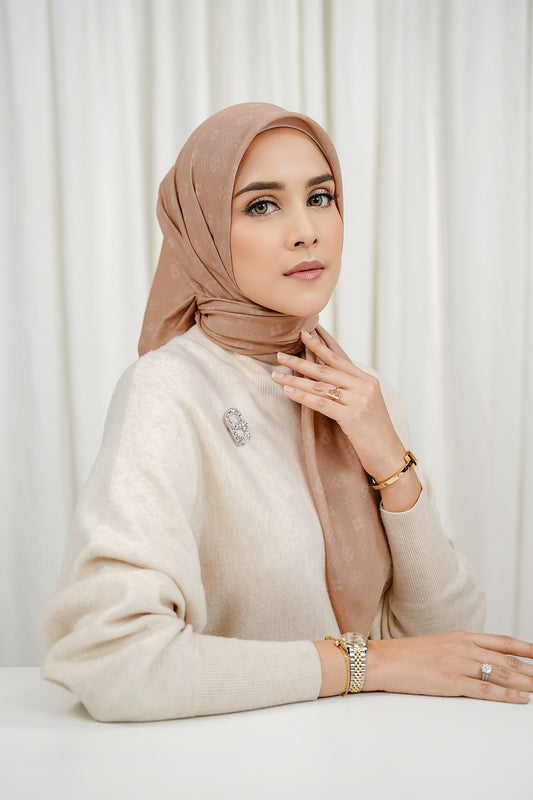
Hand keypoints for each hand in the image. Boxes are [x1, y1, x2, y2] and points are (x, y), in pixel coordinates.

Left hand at [272, 331, 420, 509]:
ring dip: (294, 379)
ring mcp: (359, 401)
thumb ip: (350, 390)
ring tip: (276, 375)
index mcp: (368, 380)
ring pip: (319, 386)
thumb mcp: (366, 405)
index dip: (319, 347)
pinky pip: (320, 403)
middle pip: (325, 370)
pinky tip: (287, 390)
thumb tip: (325, 380)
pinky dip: (301, 396)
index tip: (303, 335)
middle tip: (280, 355)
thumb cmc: (375, 433)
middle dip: (300, 362)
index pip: (338, 359)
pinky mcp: (351, 416)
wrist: (390, 456)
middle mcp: (364, 386)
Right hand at [364, 631, 532, 703]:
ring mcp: (457, 663)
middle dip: (531, 669)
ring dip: (525, 682)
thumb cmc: (406, 656)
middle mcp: (463, 646)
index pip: (502, 641)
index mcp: (461, 636)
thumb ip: (460, 651)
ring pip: (501, 673)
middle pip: (507, 659)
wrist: (382, 660)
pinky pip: (485, 689)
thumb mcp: (438, 645)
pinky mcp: (450, 680)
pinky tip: (520, 698)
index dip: (526, 648)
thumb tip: (480, 662)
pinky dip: (506, 695)